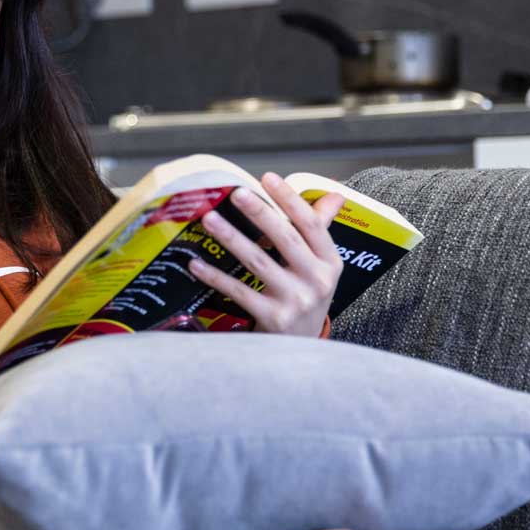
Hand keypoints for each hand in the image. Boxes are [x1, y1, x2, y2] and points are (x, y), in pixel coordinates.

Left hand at [188, 173, 345, 336]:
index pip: (312, 224)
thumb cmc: (306, 298)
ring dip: (231, 238)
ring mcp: (296, 301)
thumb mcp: (320, 268)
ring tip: (209, 219)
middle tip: (236, 193)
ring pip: (258, 262)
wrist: (302, 352)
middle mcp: (317, 281)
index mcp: (330, 262)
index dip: (290, 199)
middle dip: (259, 212)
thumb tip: (333, 195)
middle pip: (285, 239)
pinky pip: (239, 291)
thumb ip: (320, 231)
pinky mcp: (273, 319)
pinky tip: (196, 263)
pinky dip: (216, 276)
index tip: (268, 177)